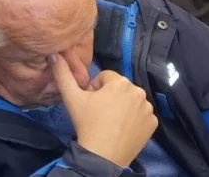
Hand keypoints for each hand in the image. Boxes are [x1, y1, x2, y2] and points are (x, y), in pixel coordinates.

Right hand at [51, 54, 156, 168]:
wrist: (103, 155)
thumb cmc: (87, 123)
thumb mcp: (71, 97)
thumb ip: (62, 73)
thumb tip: (54, 54)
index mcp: (120, 82)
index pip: (105, 77)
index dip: (94, 89)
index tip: (90, 103)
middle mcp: (139, 91)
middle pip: (119, 88)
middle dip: (109, 96)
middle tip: (99, 113)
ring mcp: (148, 108)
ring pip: (131, 101)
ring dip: (122, 106)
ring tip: (110, 121)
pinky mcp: (153, 123)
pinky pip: (141, 115)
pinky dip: (133, 119)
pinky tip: (122, 128)